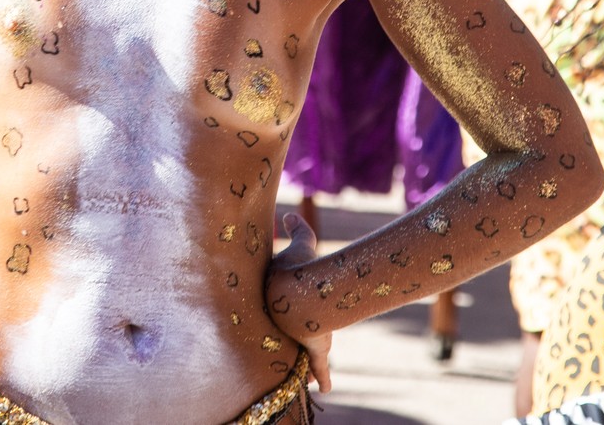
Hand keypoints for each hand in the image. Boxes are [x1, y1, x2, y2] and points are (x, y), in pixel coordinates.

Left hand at [269, 212, 332, 392]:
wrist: (299, 295)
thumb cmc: (297, 269)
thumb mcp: (301, 245)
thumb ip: (298, 230)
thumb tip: (289, 214)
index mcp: (280, 300)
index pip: (280, 308)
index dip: (280, 311)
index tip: (279, 313)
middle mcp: (287, 322)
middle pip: (286, 334)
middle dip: (286, 340)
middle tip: (289, 343)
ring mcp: (300, 338)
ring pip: (300, 354)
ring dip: (302, 362)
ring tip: (303, 370)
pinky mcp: (316, 350)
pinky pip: (319, 369)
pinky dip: (322, 378)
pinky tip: (324, 388)